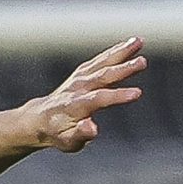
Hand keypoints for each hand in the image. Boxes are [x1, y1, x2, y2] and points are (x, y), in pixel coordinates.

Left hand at [20, 38, 147, 153]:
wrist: (39, 119)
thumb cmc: (57, 134)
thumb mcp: (67, 142)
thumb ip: (80, 135)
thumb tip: (93, 128)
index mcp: (76, 106)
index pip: (99, 98)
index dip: (118, 95)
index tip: (137, 93)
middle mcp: (78, 88)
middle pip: (103, 76)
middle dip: (123, 69)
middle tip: (143, 62)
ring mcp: (79, 78)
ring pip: (103, 62)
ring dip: (121, 52)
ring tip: (139, 42)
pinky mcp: (82, 73)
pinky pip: (100, 59)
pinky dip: (115, 51)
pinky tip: (129, 44)